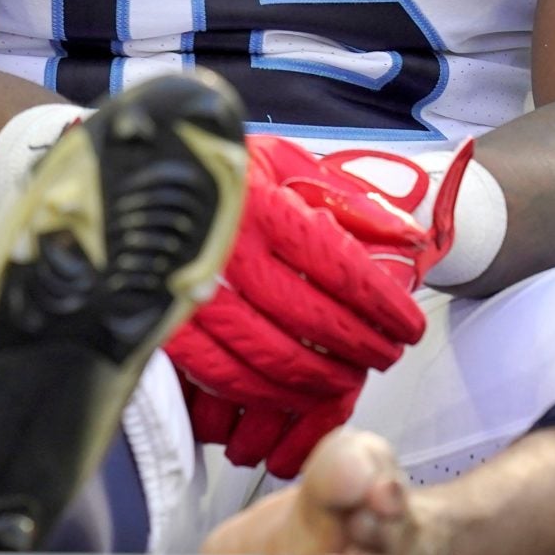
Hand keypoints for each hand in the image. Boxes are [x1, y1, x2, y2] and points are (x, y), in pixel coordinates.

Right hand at [167, 136, 431, 477]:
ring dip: (318, 378)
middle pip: (309, 318)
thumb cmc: (222, 170)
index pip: (338, 265)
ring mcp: (191, 289)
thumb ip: (347, 198)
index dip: (382, 305)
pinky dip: (262, 393)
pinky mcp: (167, 321)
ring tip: (348, 379)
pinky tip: (291, 393)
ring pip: (269, 355)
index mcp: (261, 203)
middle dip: (359, 346)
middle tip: (386, 355)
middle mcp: (225, 248)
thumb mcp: (286, 161)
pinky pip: (221, 374)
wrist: (146, 174)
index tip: (408, 325)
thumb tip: (408, 237)